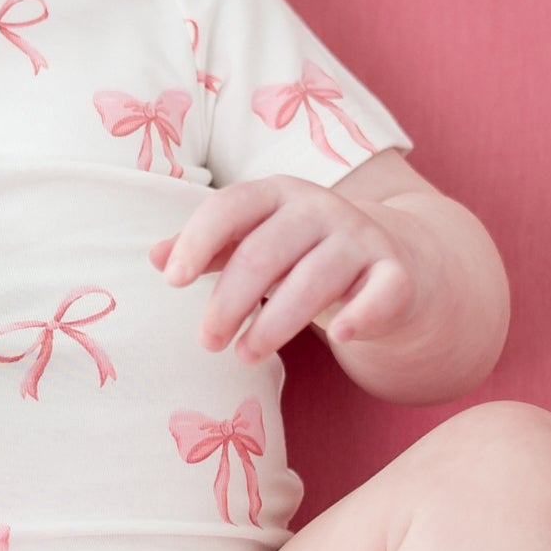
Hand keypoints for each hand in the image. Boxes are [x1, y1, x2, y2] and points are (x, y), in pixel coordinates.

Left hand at [151, 177, 417, 364]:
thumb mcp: (256, 242)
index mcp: (278, 194)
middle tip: (207, 341)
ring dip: (275, 323)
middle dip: (230, 301)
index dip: (199, 240)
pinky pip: (382, 292)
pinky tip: (339, 336)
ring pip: (315, 280)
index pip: (231, 207)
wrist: (393, 259)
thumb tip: (154, 258)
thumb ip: (210, 248)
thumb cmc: (304, 253)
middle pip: (266, 253)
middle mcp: (321, 209)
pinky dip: (362, 313)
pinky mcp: (396, 275)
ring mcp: (362, 240)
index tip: (173, 280)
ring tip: (245, 355)